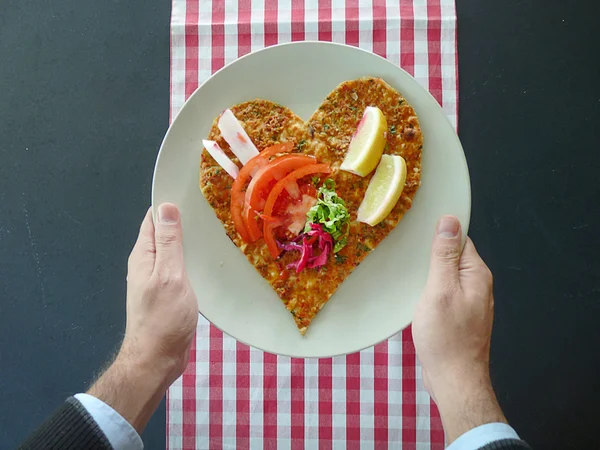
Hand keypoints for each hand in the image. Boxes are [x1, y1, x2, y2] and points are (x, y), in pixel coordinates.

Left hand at [89, 204, 197, 432]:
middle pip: (163, 234)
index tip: (194, 194)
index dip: (169, 205)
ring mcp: (156, 280)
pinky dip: (192, 262)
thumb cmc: (163, 317)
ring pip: (173, 252)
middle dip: (183, 222)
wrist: (157, 359)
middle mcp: (146, 265)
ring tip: (215, 233)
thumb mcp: (169, 275)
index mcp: (143, 256)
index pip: (153, 219)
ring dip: (189, 243)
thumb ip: (168, 242)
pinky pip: (179, 269)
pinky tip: (209, 263)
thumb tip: (166, 207)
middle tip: (212, 213)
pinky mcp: (168, 294)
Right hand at [412, 215, 505, 442]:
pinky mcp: (459, 317)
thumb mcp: (440, 290)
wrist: (454, 380)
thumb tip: (449, 221)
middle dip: (432, 255)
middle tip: (407, 255)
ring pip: (447, 277)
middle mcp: (478, 286)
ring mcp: (470, 303)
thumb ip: (444, 256)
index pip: (460, 240)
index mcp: (477, 275)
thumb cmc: (446, 337)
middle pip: (453, 257)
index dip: (439, 234)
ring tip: (408, 274)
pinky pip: (445, 293)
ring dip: (429, 274)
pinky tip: (417, 296)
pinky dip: (430, 291)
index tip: (416, 233)